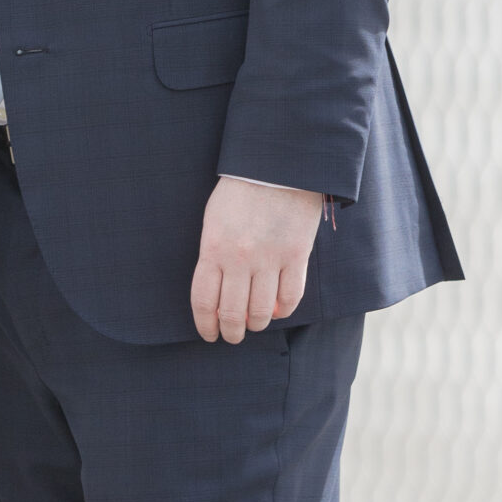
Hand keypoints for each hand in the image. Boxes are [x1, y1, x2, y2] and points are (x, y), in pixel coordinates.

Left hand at [190, 178, 323, 343]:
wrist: (277, 165)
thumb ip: (213, 256)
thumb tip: (218, 293)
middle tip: (232, 336)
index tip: (209, 334)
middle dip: (231, 332)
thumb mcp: (213, 221)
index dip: (206, 325)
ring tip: (254, 324)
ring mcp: (270, 258)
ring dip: (256, 325)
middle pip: (233, 313)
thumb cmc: (239, 192)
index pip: (205, 301)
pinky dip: (283, 310)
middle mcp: (239, 258)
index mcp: (213, 248)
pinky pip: (291, 297)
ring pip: (262, 312)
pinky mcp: (296, 255)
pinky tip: (277, 310)